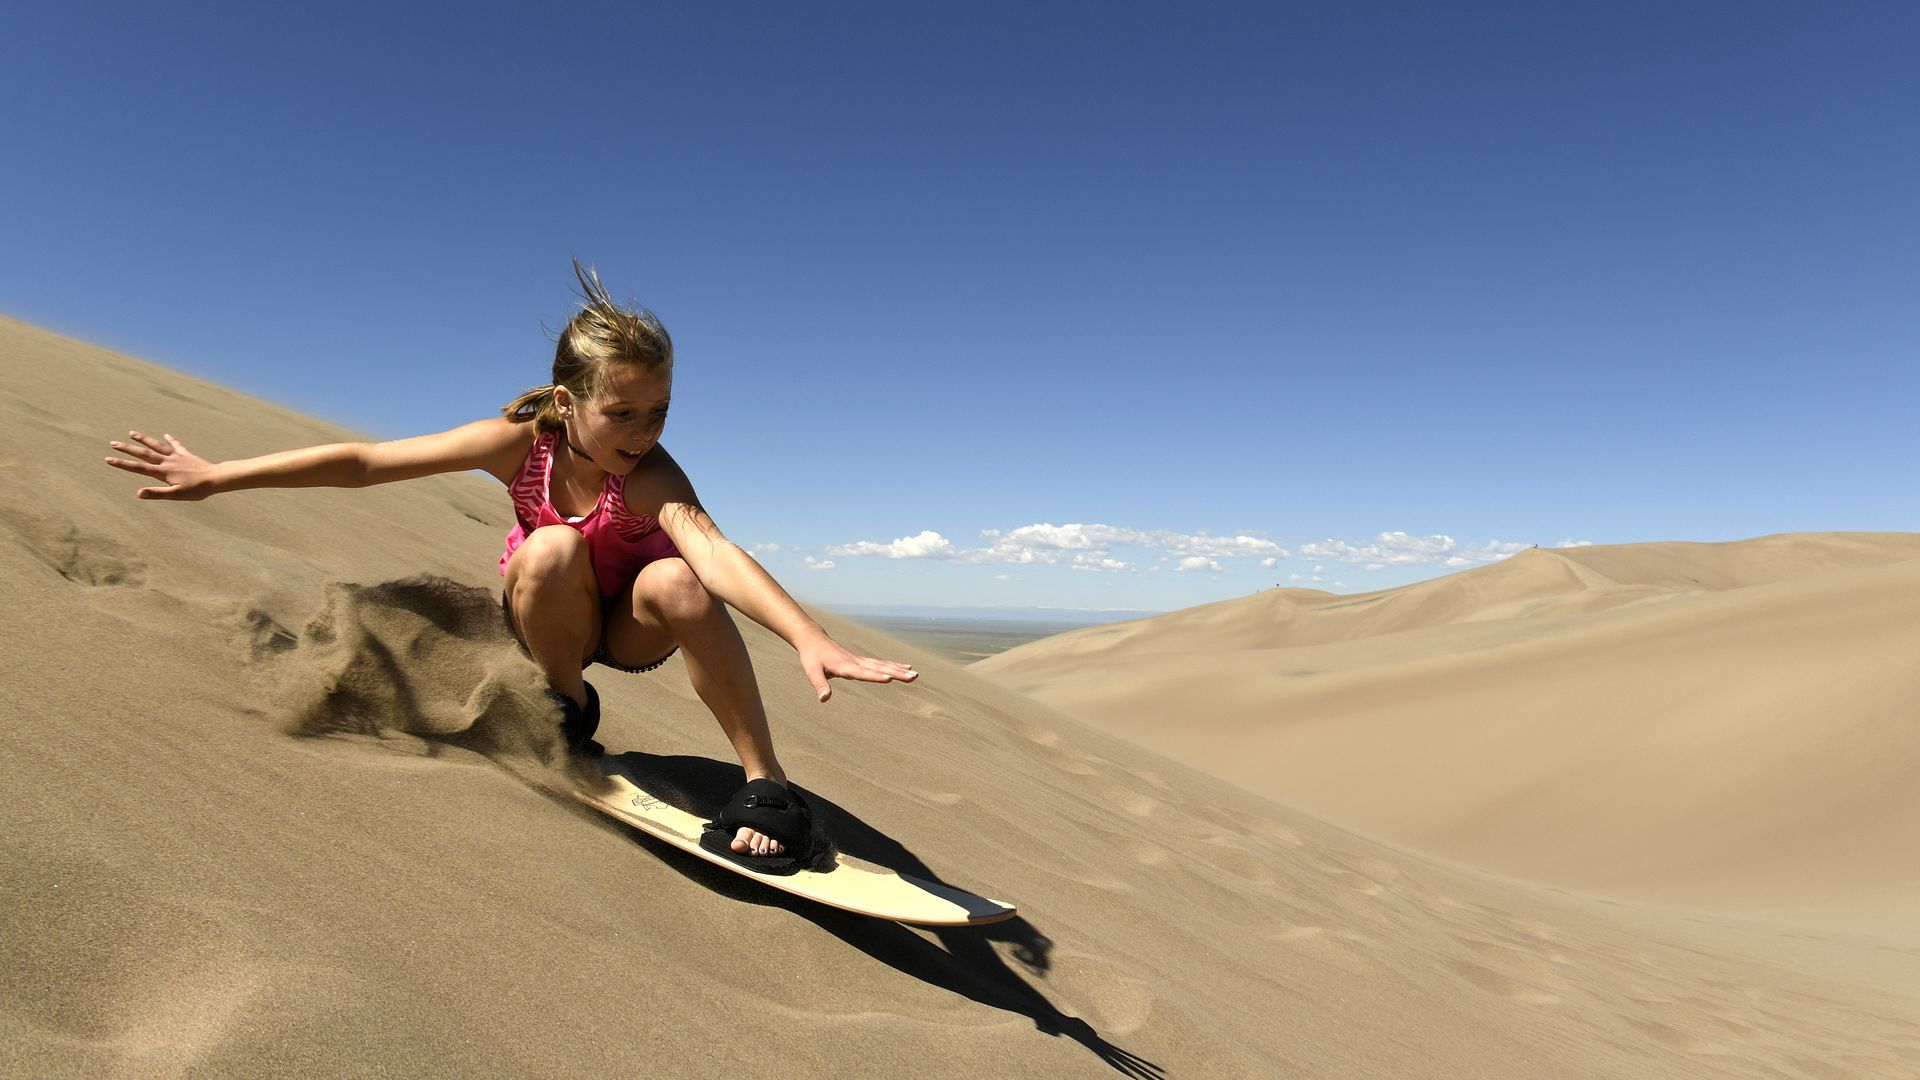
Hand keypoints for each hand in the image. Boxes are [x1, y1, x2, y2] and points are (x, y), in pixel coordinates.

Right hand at [105, 431, 218, 499]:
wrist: (216, 478)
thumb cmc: (197, 490)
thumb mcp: (176, 495)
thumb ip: (157, 493)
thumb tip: (138, 493)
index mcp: (163, 472)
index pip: (138, 468)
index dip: (122, 464)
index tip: (108, 459)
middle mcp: (167, 462)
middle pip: (144, 454)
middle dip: (127, 449)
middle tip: (113, 443)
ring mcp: (177, 456)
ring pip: (157, 445)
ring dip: (144, 439)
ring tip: (131, 433)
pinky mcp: (186, 455)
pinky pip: (176, 445)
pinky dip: (170, 440)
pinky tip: (166, 435)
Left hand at [797, 635, 918, 702]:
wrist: (814, 640)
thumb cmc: (812, 658)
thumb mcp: (812, 672)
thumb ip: (820, 685)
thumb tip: (824, 699)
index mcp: (845, 666)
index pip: (862, 673)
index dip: (875, 676)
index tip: (890, 678)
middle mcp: (856, 662)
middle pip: (880, 668)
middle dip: (897, 673)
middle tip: (914, 677)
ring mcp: (860, 660)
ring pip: (883, 665)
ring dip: (899, 670)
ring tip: (915, 675)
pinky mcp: (861, 660)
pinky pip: (880, 664)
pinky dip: (894, 665)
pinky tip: (905, 667)